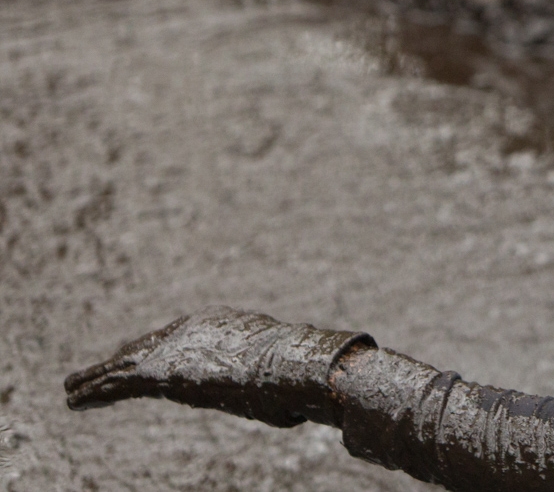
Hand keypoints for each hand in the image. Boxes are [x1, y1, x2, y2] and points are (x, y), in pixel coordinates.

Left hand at [65, 306, 371, 427]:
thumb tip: (312, 393)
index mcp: (227, 325)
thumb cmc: (304, 373)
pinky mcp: (162, 370)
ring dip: (97, 376)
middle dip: (124, 355)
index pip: (186, 334)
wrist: (295, 367)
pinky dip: (94, 389)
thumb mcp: (289, 373)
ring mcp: (178, 347)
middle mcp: (198, 328)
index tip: (143, 354)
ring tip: (72, 388)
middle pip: (151, 342)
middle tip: (98, 371)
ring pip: (127, 362)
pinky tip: (74, 398)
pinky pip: (119, 381)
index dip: (160, 345)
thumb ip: (281, 378)